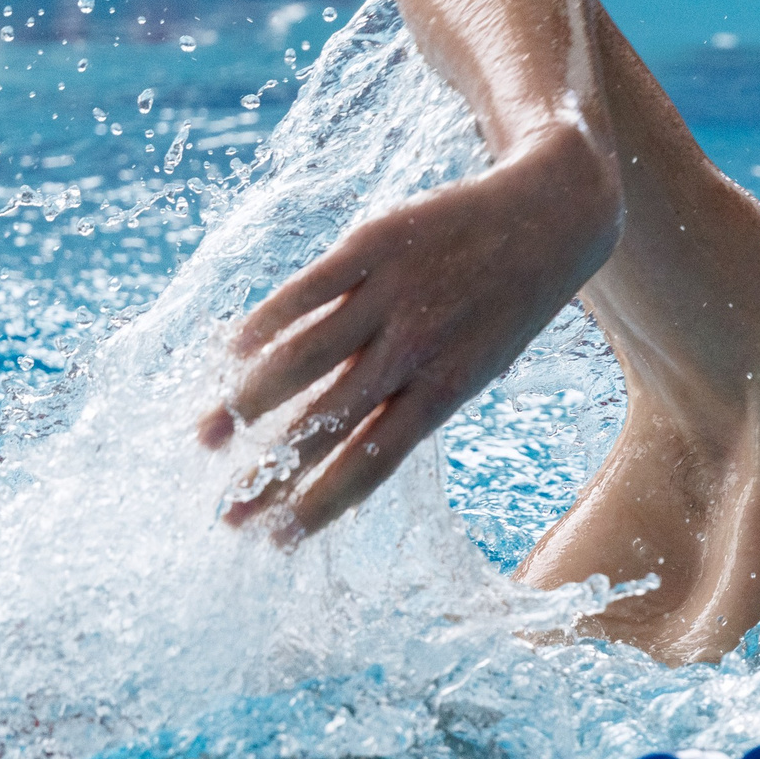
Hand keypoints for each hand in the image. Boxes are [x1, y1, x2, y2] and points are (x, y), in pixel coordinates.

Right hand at [198, 125, 620, 536]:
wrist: (551, 217)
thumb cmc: (503, 307)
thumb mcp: (475, 367)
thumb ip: (414, 401)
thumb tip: (346, 444)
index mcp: (444, 391)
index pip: (371, 463)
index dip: (319, 506)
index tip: (276, 541)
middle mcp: (415, 350)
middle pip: (327, 424)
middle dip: (270, 476)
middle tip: (224, 514)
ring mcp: (393, 296)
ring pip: (305, 357)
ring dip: (248, 403)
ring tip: (209, 435)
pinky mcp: (374, 244)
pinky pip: (307, 289)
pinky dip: (264, 324)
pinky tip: (231, 354)